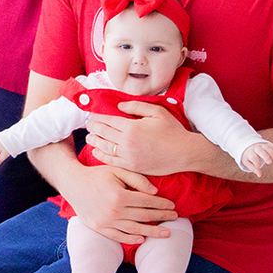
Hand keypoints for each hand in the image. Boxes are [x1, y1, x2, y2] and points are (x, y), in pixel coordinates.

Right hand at [66, 164, 177, 246]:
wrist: (73, 184)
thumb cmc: (97, 174)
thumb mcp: (117, 170)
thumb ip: (137, 179)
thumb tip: (155, 192)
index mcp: (120, 195)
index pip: (147, 202)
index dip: (162, 204)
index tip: (173, 205)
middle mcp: (114, 211)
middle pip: (144, 216)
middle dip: (162, 217)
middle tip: (175, 217)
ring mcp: (106, 222)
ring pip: (135, 230)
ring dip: (152, 232)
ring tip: (166, 233)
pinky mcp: (99, 228)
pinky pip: (118, 236)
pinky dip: (131, 239)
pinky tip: (143, 239)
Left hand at [84, 102, 201, 176]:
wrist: (184, 153)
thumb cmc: (172, 131)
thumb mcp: (157, 112)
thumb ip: (136, 106)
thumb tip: (119, 105)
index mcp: (132, 127)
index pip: (108, 120)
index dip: (98, 117)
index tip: (92, 116)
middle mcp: (127, 142)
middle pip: (103, 133)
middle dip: (93, 128)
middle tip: (88, 125)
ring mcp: (129, 156)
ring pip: (104, 148)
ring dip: (94, 141)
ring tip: (89, 137)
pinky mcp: (132, 167)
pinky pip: (111, 162)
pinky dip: (101, 156)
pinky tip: (96, 152)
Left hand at [240, 139, 272, 176]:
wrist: (247, 146)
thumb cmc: (248, 157)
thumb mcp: (248, 163)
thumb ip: (254, 169)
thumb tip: (259, 175)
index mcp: (250, 153)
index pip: (253, 157)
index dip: (256, 162)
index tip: (259, 167)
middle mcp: (255, 148)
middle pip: (260, 151)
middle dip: (265, 156)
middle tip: (269, 162)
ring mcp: (261, 145)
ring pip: (267, 148)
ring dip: (272, 153)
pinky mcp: (266, 144)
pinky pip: (271, 145)